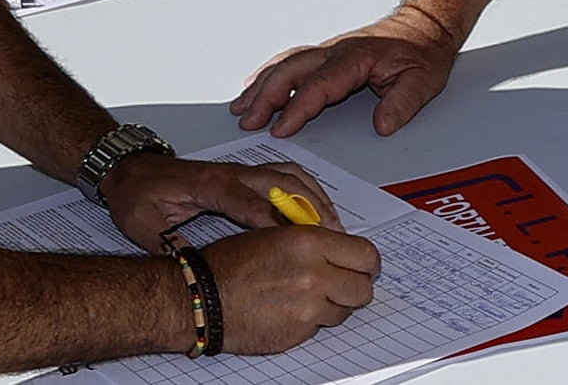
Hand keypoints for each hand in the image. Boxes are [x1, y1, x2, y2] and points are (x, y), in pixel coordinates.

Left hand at [98, 156, 337, 254]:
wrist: (132, 170)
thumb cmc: (138, 196)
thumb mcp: (142, 224)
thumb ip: (168, 244)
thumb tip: (194, 268)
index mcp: (208, 183)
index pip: (248, 200)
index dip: (274, 220)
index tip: (297, 242)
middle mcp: (231, 172)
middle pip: (281, 183)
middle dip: (309, 208)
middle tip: (334, 237)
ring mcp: (241, 170)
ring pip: (290, 176)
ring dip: (315, 198)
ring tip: (337, 228)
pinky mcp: (246, 174)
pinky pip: (286, 175)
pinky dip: (308, 190)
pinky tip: (321, 212)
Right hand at [204, 224, 378, 355]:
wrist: (201, 298)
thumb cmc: (228, 264)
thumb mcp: (275, 234)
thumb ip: (313, 241)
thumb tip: (340, 248)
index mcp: (309, 243)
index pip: (366, 255)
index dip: (367, 262)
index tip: (364, 265)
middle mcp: (314, 275)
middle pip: (364, 287)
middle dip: (356, 285)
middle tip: (344, 282)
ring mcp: (308, 308)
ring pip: (345, 310)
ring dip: (334, 304)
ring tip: (308, 295)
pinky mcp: (298, 333)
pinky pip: (320, 327)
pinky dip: (311, 320)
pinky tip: (290, 310)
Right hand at [230, 9, 459, 137]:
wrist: (425, 26)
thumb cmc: (423, 53)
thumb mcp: (423, 80)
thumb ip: (403, 103)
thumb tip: (383, 126)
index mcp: (356, 57)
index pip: (320, 84)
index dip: (298, 107)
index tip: (281, 128)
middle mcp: (336, 51)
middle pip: (292, 71)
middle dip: (267, 97)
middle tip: (248, 121)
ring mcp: (328, 50)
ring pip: (286, 65)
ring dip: (261, 86)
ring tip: (240, 108)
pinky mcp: (325, 54)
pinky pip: (291, 61)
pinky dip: (269, 73)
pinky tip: (254, 85)